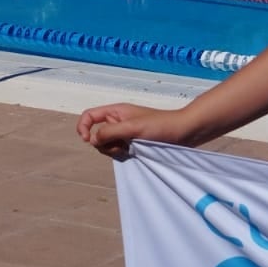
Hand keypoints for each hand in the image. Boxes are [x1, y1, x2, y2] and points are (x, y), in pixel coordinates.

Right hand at [75, 102, 193, 157]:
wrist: (185, 132)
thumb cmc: (161, 125)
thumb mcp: (133, 127)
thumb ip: (110, 131)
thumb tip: (93, 139)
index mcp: (116, 112)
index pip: (89, 116)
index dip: (83, 127)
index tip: (87, 140)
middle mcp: (118, 121)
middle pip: (97, 135)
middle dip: (104, 144)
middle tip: (122, 146)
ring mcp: (125, 134)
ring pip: (107, 146)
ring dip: (115, 150)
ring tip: (132, 149)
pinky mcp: (133, 144)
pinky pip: (119, 151)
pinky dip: (123, 154)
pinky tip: (136, 154)